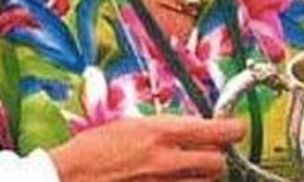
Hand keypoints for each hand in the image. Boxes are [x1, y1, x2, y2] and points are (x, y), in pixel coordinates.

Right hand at [49, 115, 245, 181]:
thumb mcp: (128, 127)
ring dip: (200, 178)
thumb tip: (186, 131)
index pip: (214, 131)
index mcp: (158, 133)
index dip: (231, 130)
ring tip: (185, 173)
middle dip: (216, 159)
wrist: (68, 177)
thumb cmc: (91, 151)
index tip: (234, 129)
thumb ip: (161, 130)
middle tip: (208, 155)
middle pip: (217, 163)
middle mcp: (166, 161)